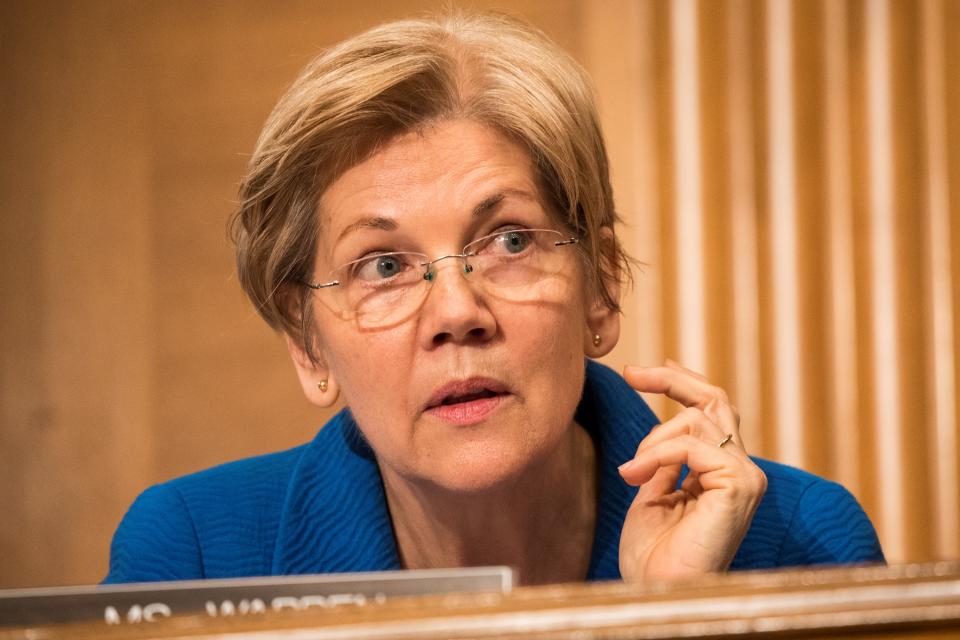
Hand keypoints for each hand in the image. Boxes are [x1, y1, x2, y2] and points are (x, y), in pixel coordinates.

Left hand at [618, 360, 766, 582]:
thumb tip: (662, 428)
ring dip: (652, 440)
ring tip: (630, 472)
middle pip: (715, 400)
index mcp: (722, 473)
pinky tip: (633, 476)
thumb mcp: (652, 495)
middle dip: (672, 381)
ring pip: (698, 419)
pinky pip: (692, 445)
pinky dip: (656, 454)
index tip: (642, 373)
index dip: (680, 386)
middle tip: (632, 373)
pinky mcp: (739, 485)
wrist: (659, 593)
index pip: (711, 413)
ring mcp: (745, 477)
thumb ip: (662, 462)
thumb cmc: (653, 558)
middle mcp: (742, 471)